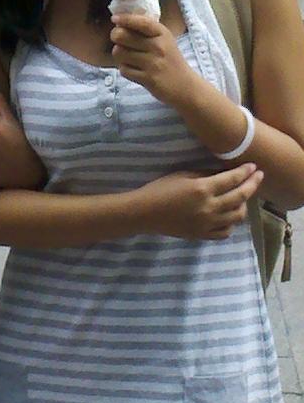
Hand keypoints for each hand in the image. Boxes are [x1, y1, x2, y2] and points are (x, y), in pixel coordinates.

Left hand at [110, 13, 193, 105]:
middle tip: (119, 41)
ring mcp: (153, 63)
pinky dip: (124, 69)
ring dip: (119, 55)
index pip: (141, 22)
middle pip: (122, 36)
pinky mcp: (147, 79)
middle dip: (116, 37)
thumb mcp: (164, 40)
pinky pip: (124, 70)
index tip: (115, 18)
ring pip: (119, 53)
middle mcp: (158, 46)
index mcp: (162, 34)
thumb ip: (147, 31)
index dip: (125, 19)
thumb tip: (123, 22)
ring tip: (126, 56)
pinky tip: (133, 69)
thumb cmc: (170, 61)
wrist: (184, 86)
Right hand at [142, 163, 263, 239]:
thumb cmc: (161, 189)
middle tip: (258, 177)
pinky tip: (228, 216)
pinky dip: (231, 224)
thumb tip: (226, 173)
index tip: (253, 167)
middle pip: (240, 197)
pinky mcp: (201, 235)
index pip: (232, 179)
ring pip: (236, 216)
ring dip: (243, 205)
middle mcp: (208, 207)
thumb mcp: (184, 175)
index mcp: (203, 189)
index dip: (245, 172)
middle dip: (252, 185)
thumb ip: (207, 174)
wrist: (144, 213)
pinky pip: (224, 232)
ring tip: (242, 198)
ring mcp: (206, 224)